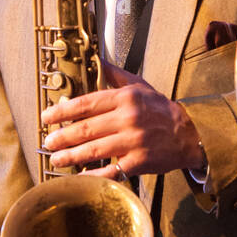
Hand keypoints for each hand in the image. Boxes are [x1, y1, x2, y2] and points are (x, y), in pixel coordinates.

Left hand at [41, 63, 204, 177]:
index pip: (87, 103)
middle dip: (62, 136)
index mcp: (126, 98)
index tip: (47, 116)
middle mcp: (128, 119)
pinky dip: (93, 176)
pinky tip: (79, 177)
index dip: (63, 111)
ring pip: (94, 150)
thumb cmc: (160, 110)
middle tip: (48, 141)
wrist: (189, 134)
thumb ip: (115, 74)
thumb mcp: (140, 86)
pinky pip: (111, 171)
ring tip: (55, 159)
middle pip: (86, 128)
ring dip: (71, 156)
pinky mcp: (138, 162)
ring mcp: (133, 142)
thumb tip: (95, 58)